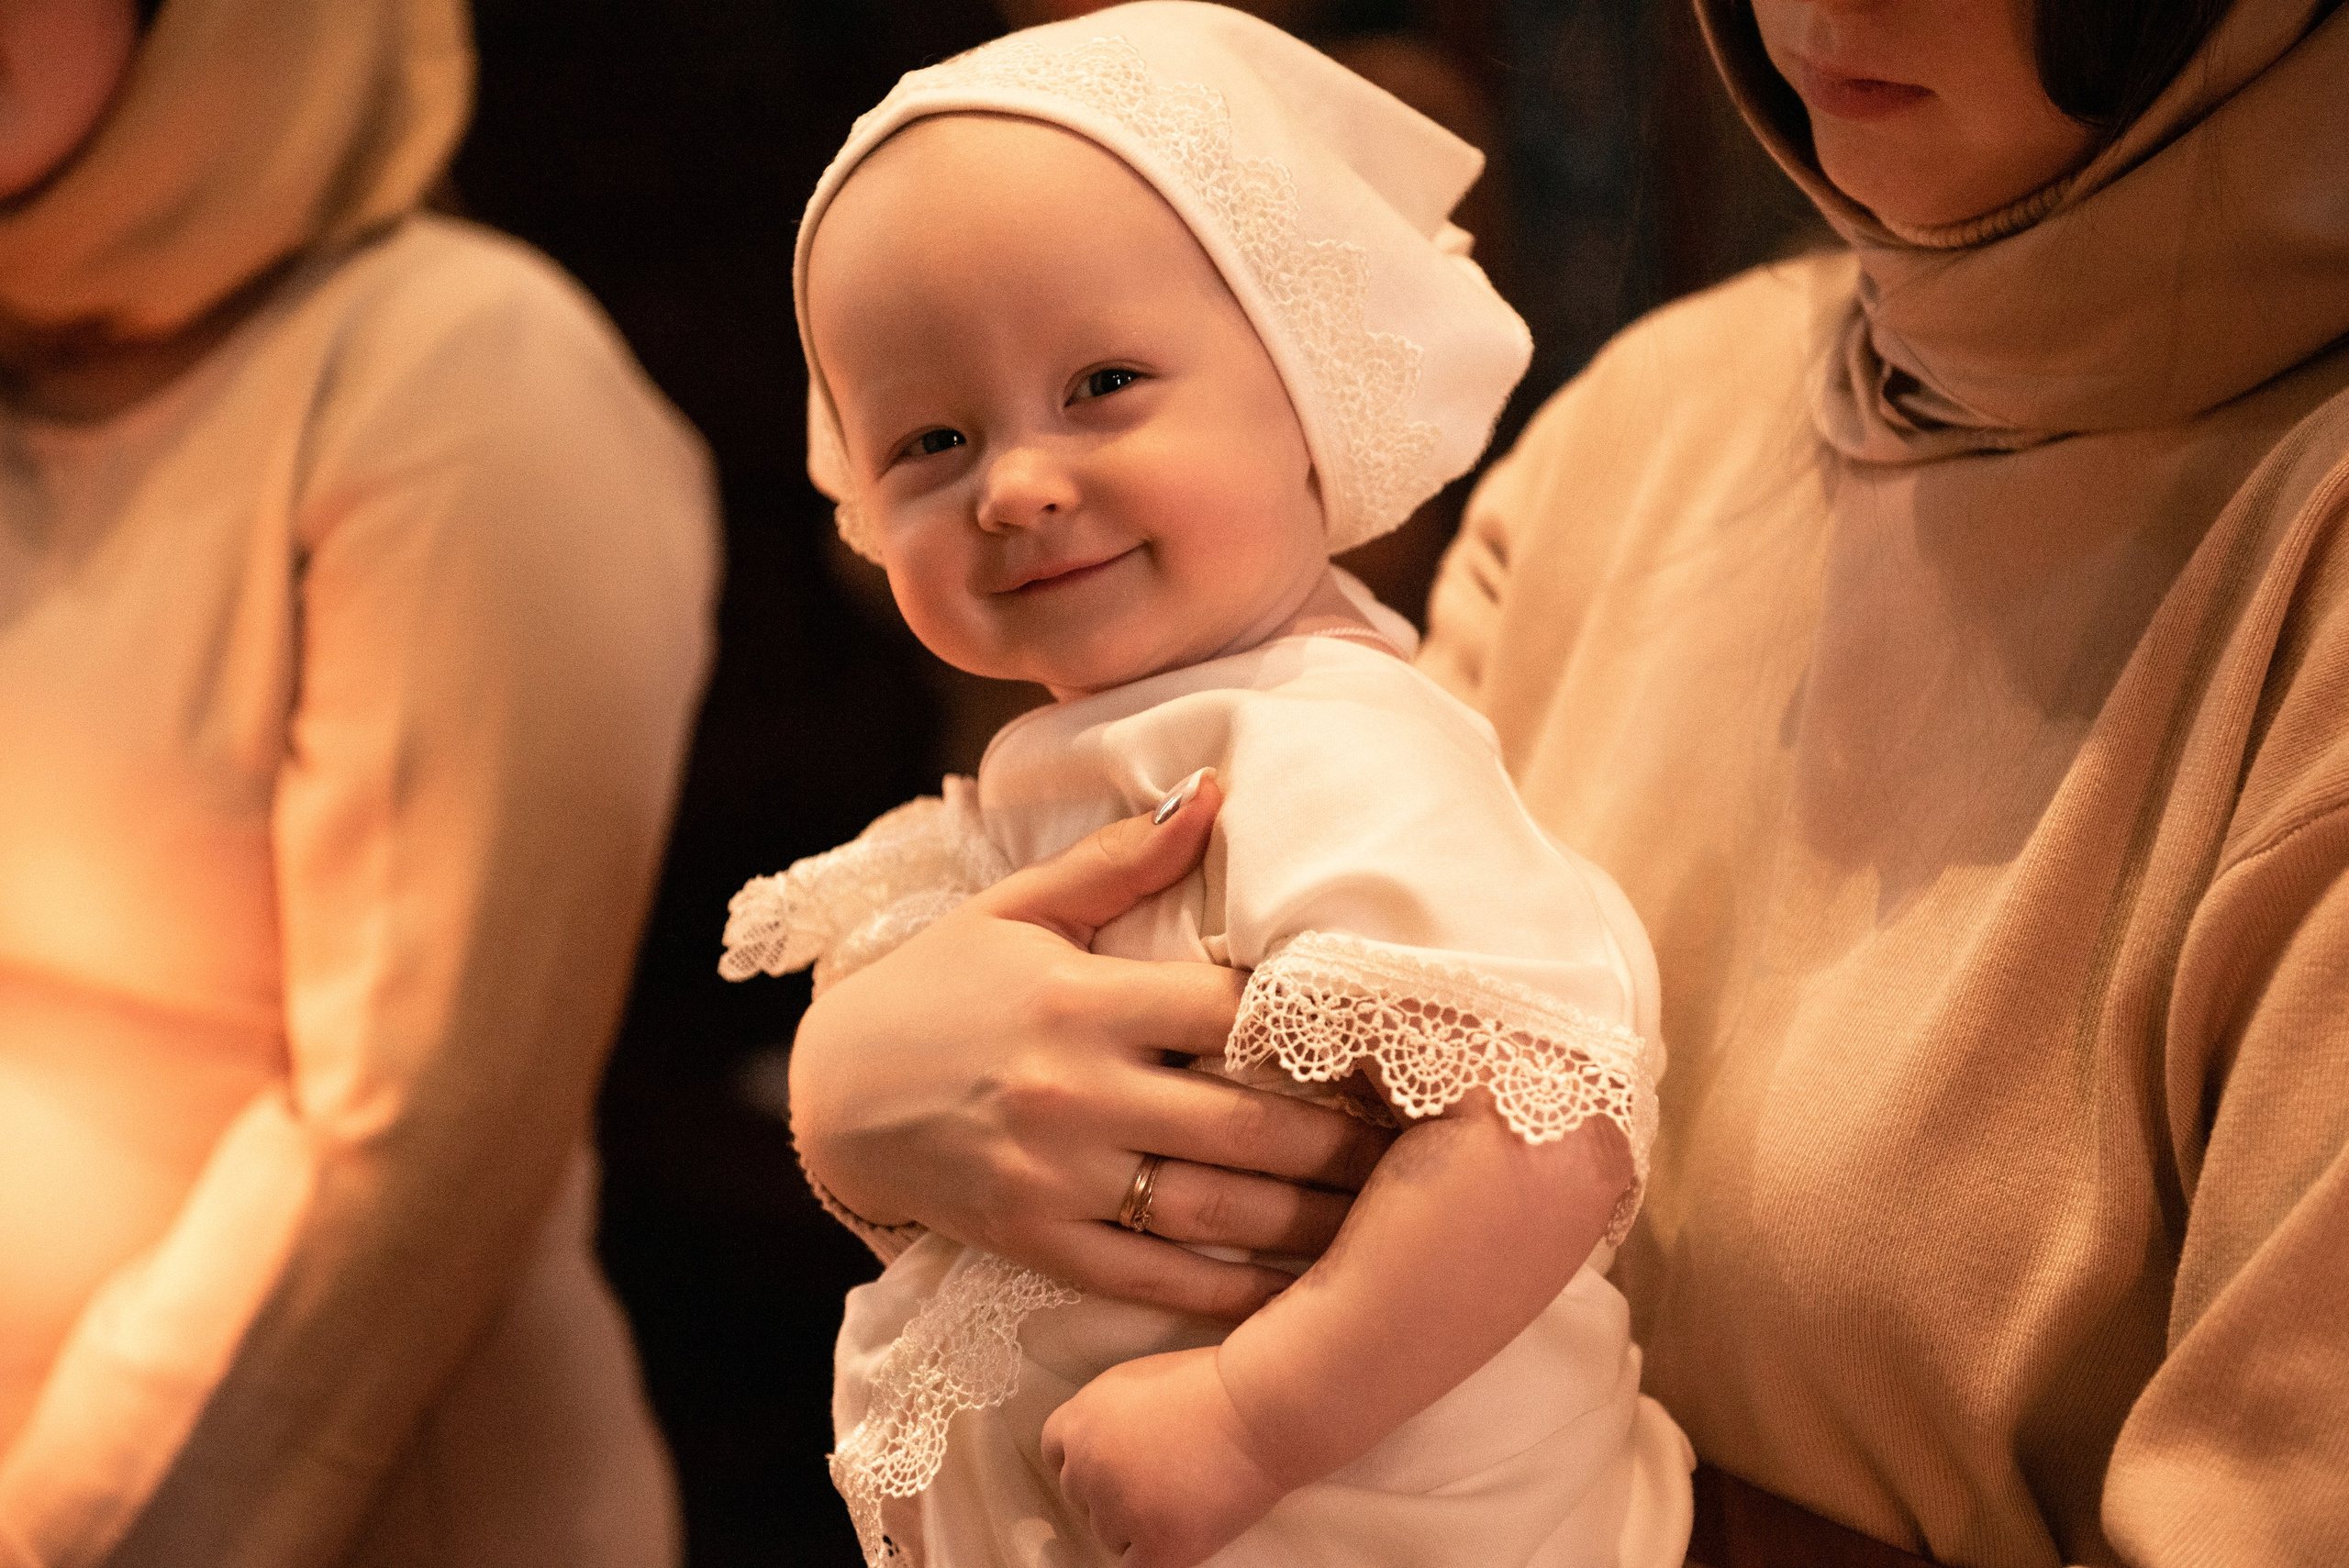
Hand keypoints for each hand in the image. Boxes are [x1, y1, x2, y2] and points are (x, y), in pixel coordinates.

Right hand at [789, 771, 1391, 1319]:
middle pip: (1247, 1123)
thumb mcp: (1018, 908)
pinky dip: (1233, 1293)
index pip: (1233, 1014)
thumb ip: (1122, 859)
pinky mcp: (1038, 1242)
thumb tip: (1211, 789)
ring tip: (1392, 1220)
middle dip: (1349, 1142)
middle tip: (1434, 1146)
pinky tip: (1301, 1294)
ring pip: (1214, 1210)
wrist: (835, 1095)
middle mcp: (1075, 1092)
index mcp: (1083, 999)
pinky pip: (1155, 1278)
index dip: (1324, 1030)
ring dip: (1313, 1222)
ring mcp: (1056, 1177)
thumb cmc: (942, 987)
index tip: (1402, 1042)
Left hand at [1042, 1346, 1289, 1567]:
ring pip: (1108, 1535)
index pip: (1055, 1452)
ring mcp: (1119, 1510)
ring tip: (1183, 1495)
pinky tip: (1184, 1528)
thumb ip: (1104, 1415)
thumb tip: (1095, 1448)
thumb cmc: (1212, 1385)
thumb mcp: (1137, 1380)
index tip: (1117, 1459)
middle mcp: (1088, 1466)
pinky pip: (1137, 1566)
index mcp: (1082, 1418)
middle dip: (1112, 1490)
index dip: (1088, 1457)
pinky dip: (1158, 1553)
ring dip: (1136, 1524)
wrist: (1261, 1408)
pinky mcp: (1156, 1546)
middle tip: (1160, 1477)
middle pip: (1080, 1496)